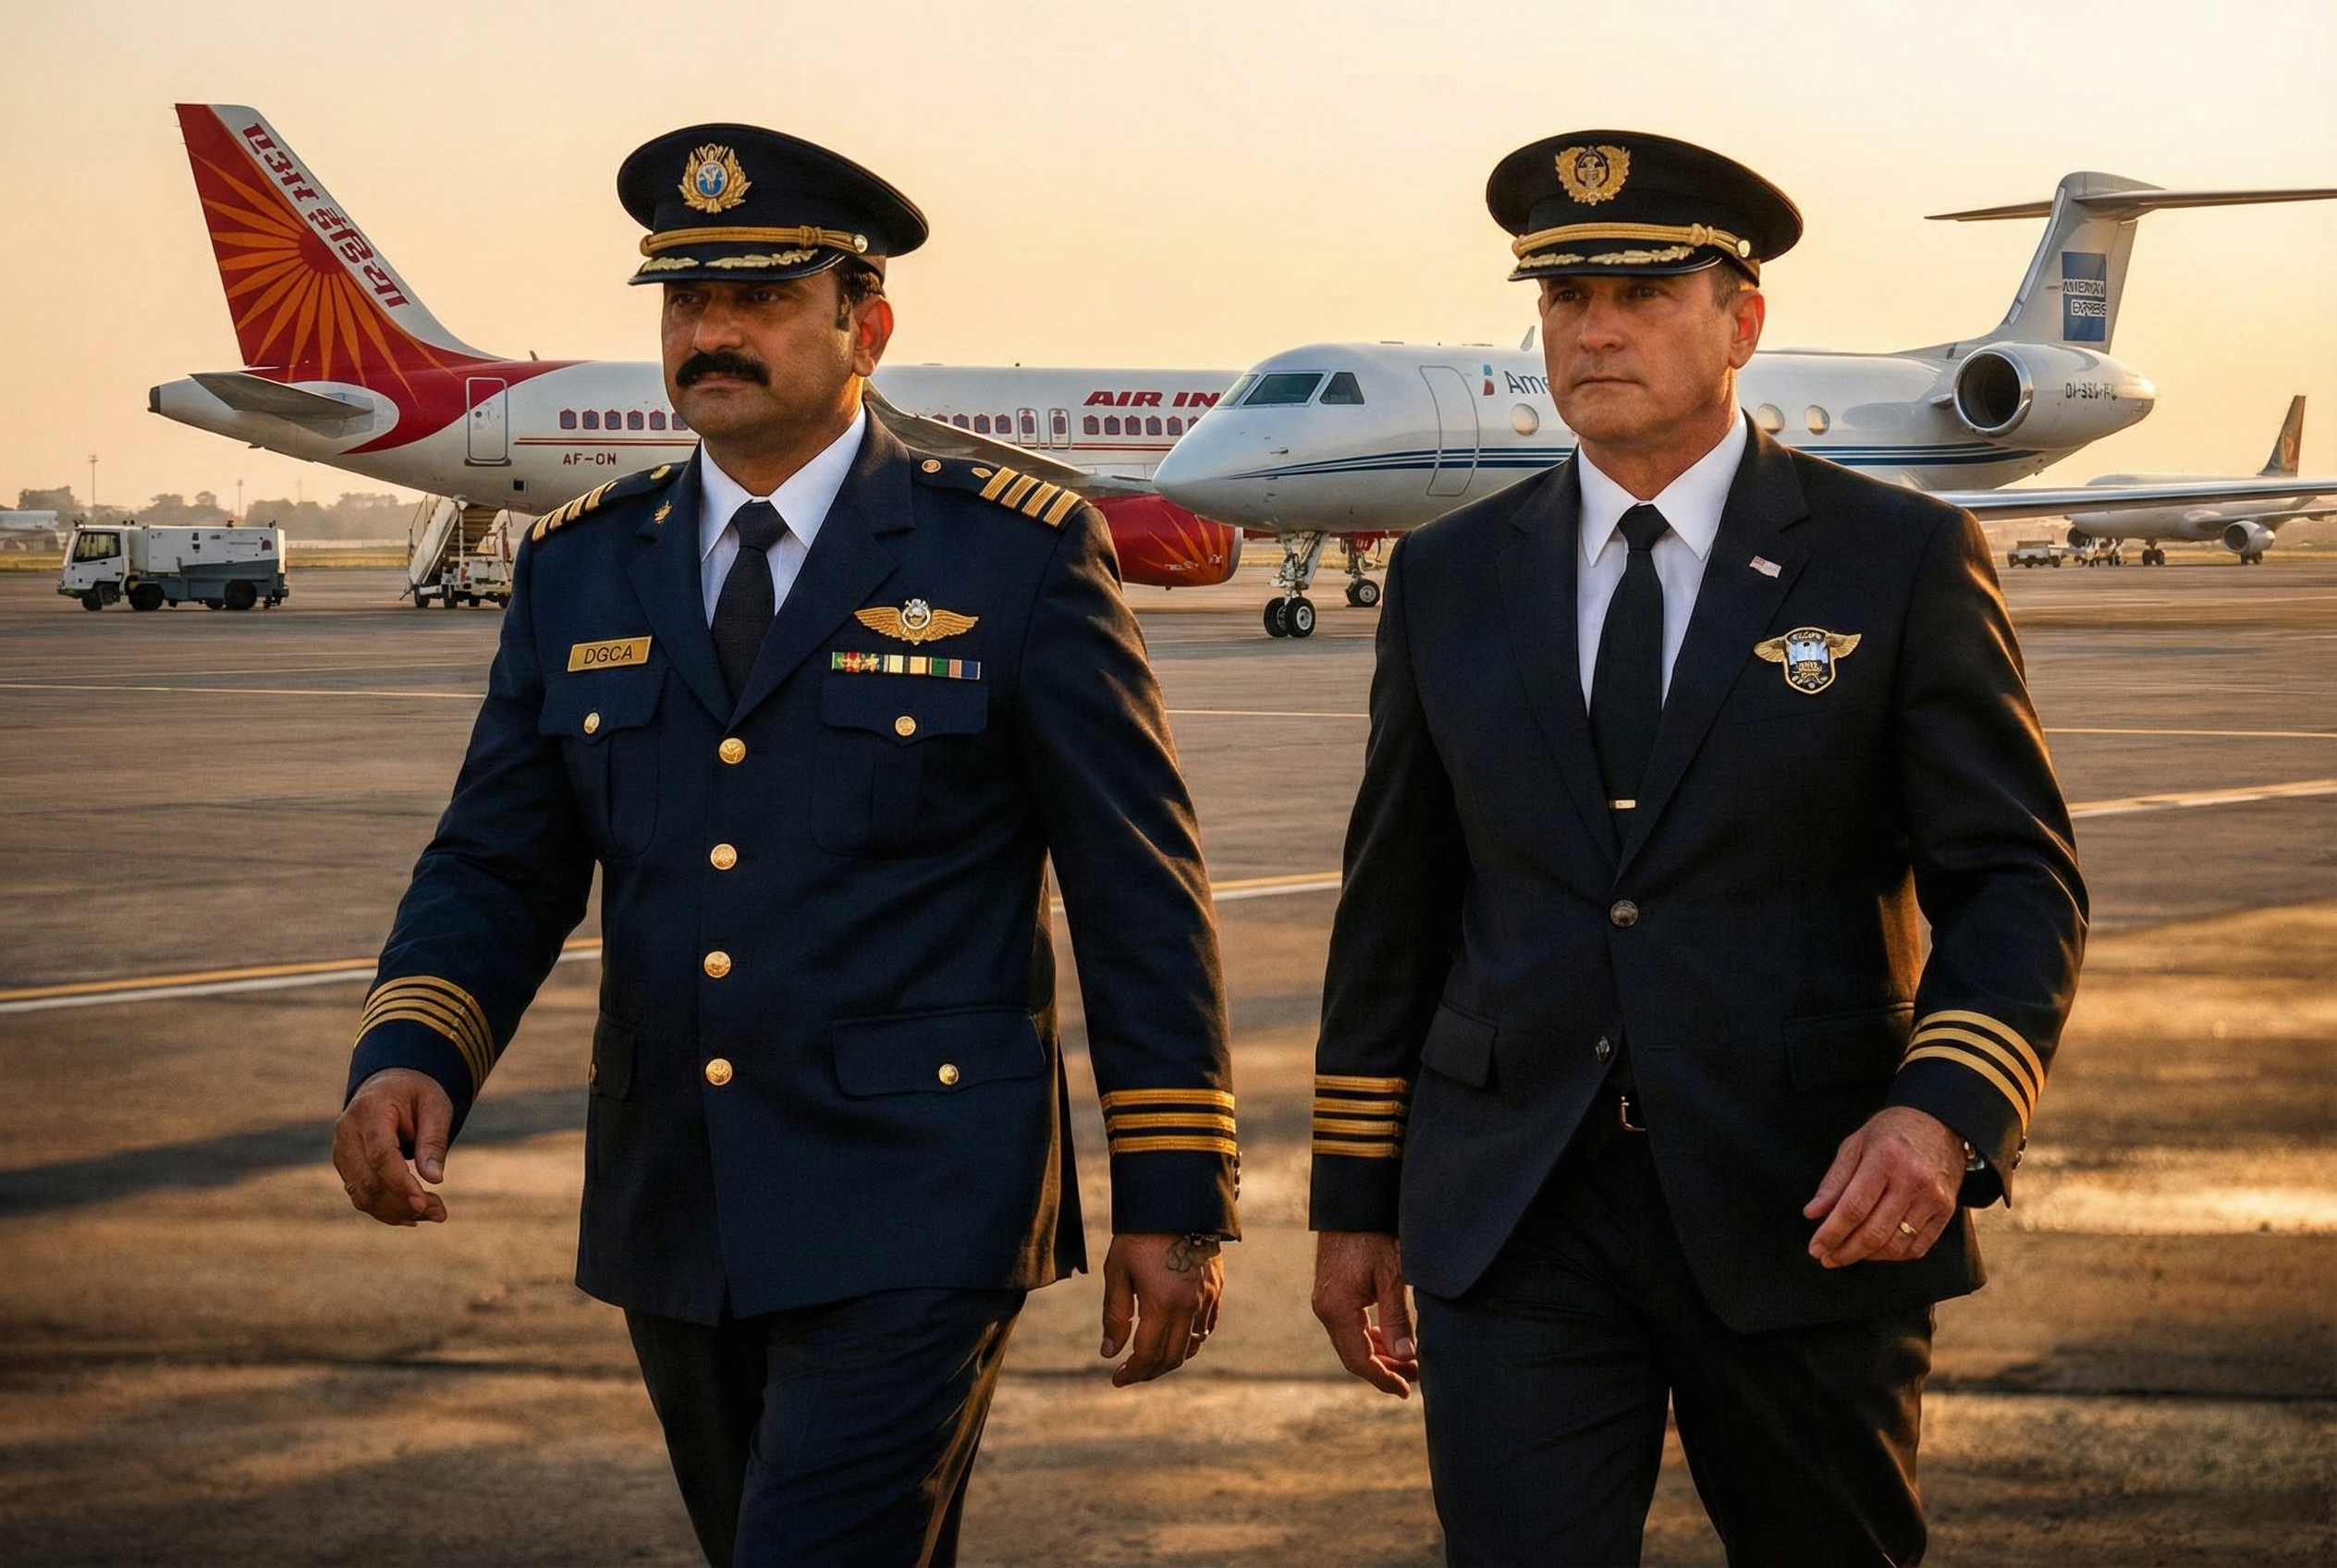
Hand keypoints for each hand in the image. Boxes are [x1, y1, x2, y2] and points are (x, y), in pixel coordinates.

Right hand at [332, 1068, 453, 1225]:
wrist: (389, 1085)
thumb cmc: (416, 1093)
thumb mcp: (435, 1106)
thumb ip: (433, 1140)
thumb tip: (435, 1178)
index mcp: (369, 1110)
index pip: (380, 1155)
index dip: (400, 1183)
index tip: (423, 1203)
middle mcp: (347, 1133)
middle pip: (368, 1181)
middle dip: (403, 1202)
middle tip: (440, 1213)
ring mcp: (342, 1152)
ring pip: (362, 1195)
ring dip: (397, 1211)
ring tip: (434, 1213)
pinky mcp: (346, 1167)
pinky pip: (361, 1196)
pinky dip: (386, 1210)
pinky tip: (413, 1215)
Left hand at [1100, 1232, 1223, 1386]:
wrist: (1175, 1203)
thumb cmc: (1139, 1237)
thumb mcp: (1117, 1273)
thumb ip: (1115, 1315)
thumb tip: (1110, 1352)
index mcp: (1161, 1303)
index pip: (1147, 1354)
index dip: (1132, 1372)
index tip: (1117, 1379)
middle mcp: (1188, 1306)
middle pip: (1172, 1357)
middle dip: (1150, 1372)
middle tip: (1132, 1373)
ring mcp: (1207, 1298)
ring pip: (1192, 1345)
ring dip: (1171, 1359)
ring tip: (1151, 1358)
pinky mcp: (1217, 1289)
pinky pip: (1207, 1327)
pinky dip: (1191, 1340)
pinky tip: (1175, 1337)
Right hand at [1311, 1231, 1416, 1397]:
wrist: (1352, 1204)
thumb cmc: (1374, 1235)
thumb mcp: (1392, 1276)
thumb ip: (1398, 1318)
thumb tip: (1407, 1356)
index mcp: (1336, 1309)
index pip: (1359, 1360)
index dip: (1383, 1378)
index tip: (1405, 1391)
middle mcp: (1325, 1309)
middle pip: (1353, 1355)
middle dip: (1384, 1370)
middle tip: (1415, 1378)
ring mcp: (1326, 1301)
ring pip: (1352, 1342)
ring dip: (1379, 1355)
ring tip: (1409, 1362)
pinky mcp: (1332, 1293)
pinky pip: (1350, 1327)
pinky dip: (1371, 1338)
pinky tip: (1391, 1340)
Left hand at [1803, 1106, 1964, 1267]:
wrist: (1940, 1122)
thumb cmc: (1891, 1132)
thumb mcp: (1854, 1144)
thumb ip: (1834, 1181)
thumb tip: (1813, 1213)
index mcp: (1885, 1159)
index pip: (1853, 1208)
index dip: (1831, 1233)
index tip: (1815, 1248)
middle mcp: (1913, 1181)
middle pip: (1875, 1232)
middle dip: (1846, 1251)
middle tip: (1827, 1258)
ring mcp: (1933, 1198)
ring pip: (1897, 1245)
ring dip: (1868, 1257)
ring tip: (1848, 1254)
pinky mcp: (1947, 1210)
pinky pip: (1919, 1247)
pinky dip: (1894, 1256)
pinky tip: (1876, 1252)